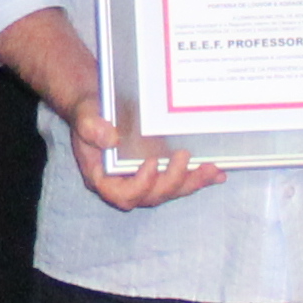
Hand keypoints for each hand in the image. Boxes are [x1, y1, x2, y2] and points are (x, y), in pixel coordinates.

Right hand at [63, 109, 226, 212]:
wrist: (99, 107)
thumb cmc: (89, 113)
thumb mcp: (85, 116)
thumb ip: (92, 127)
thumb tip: (110, 138)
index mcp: (103, 179)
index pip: (122, 195)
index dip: (140, 185)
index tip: (151, 162)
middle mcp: (125, 184)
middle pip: (152, 196)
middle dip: (172, 181)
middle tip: (184, 157)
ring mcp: (145, 180)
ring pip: (170, 191)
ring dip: (192, 182)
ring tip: (211, 170)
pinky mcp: (160, 172)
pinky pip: (180, 180)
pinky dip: (198, 178)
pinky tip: (217, 173)